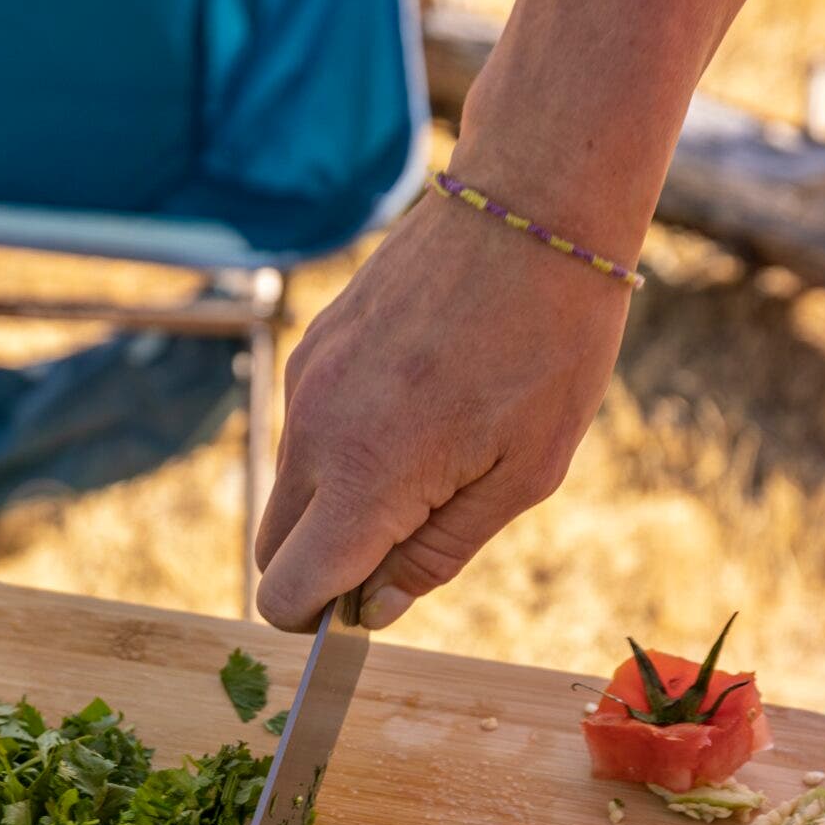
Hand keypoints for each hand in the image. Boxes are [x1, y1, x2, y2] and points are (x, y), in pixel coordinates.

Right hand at [252, 184, 631, 631]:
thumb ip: (439, 553)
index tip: (371, 601)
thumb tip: (375, 606)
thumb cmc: (551, 344)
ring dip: (339, 502)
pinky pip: (306, 429)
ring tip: (433, 451)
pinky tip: (419, 403)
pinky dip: (345, 445)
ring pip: (291, 488)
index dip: (319, 618)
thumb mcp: (524, 475)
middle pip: (273, 551)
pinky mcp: (311, 347)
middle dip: (324, 566)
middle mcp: (313, 434)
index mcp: (365, 478)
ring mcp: (304, 385)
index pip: (285, 593)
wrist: (532, 205)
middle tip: (410, 536)